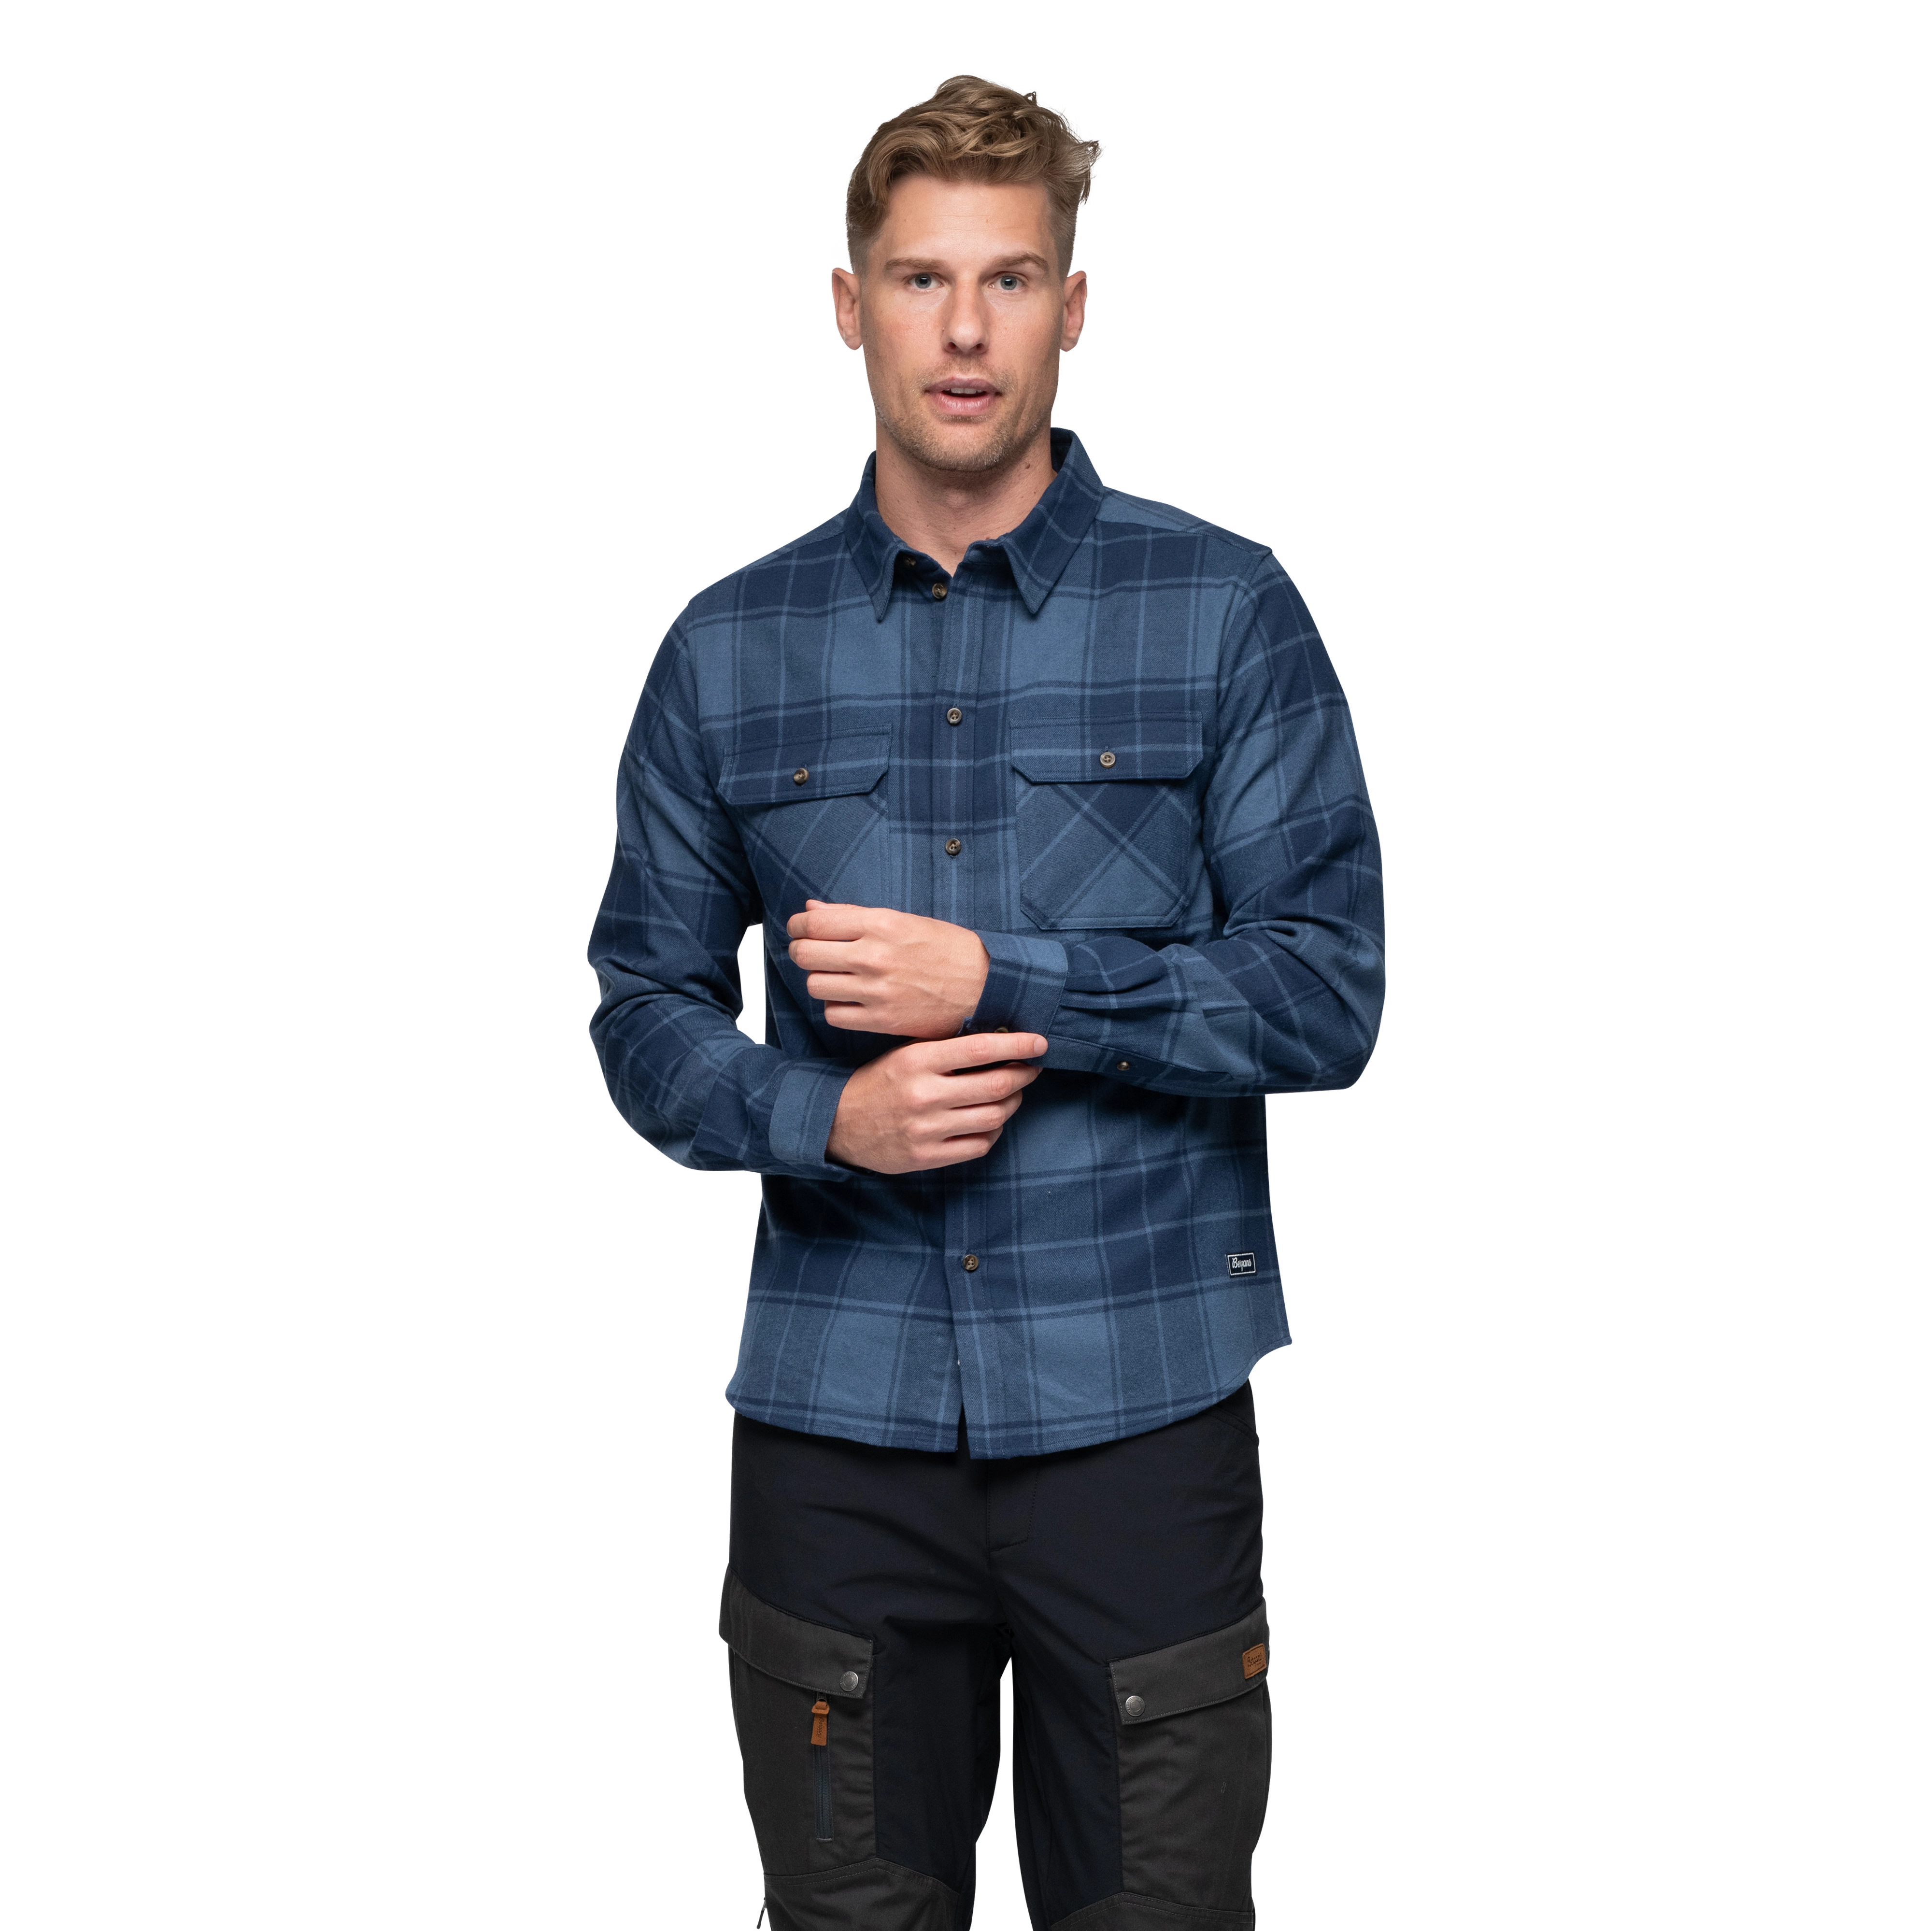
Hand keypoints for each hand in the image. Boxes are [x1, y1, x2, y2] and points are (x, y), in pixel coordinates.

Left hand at [786, 901, 990, 1039]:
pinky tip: (850, 1000)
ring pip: (816, 986)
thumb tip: (811, 910)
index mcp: (881, 924)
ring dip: (820, 980)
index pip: (814, 923)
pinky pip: (834, 1015)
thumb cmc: (947, 949)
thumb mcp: (904, 920)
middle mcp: (875, 956)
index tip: (800, 929)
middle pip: (806, 954)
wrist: (985, 985)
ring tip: (835, 977)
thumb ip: (853, 915)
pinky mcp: (882, 1020)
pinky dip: (836, 1007)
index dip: (798, 925)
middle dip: (801, 951)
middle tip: (809, 952)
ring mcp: (877, 991)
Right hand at [826, 1033, 1048, 1173]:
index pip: (980, 1049)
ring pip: (993, 1117)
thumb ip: (946, 1049)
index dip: (1018, 1045)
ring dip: (1012, 1104)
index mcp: (917, 1061)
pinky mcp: (926, 1157)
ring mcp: (926, 1130)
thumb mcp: (905, 1054)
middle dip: (1023, 1075)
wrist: (838, 1124)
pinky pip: (979, 1146)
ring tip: (1012, 1094)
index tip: (1040, 1043)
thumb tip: (1000, 1040)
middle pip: (995, 1085)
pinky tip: (991, 1121)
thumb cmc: (879, 1082)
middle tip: (1030, 1069)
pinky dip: (994, 1132)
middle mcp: (923, 1095)